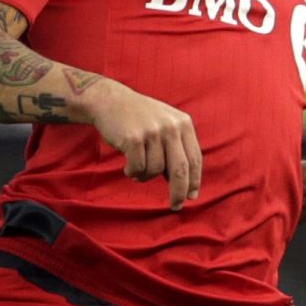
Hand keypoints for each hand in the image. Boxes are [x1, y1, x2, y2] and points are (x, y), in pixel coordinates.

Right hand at [83, 80, 202, 209]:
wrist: (110, 100)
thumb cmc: (140, 119)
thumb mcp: (165, 126)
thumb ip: (177, 150)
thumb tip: (186, 186)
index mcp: (183, 123)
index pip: (195, 159)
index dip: (194, 181)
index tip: (192, 196)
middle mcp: (171, 127)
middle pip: (180, 170)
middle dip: (179, 192)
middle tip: (175, 205)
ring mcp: (152, 132)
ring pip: (155, 170)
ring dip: (145, 176)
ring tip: (137, 167)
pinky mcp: (133, 138)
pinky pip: (137, 168)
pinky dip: (132, 172)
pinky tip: (127, 165)